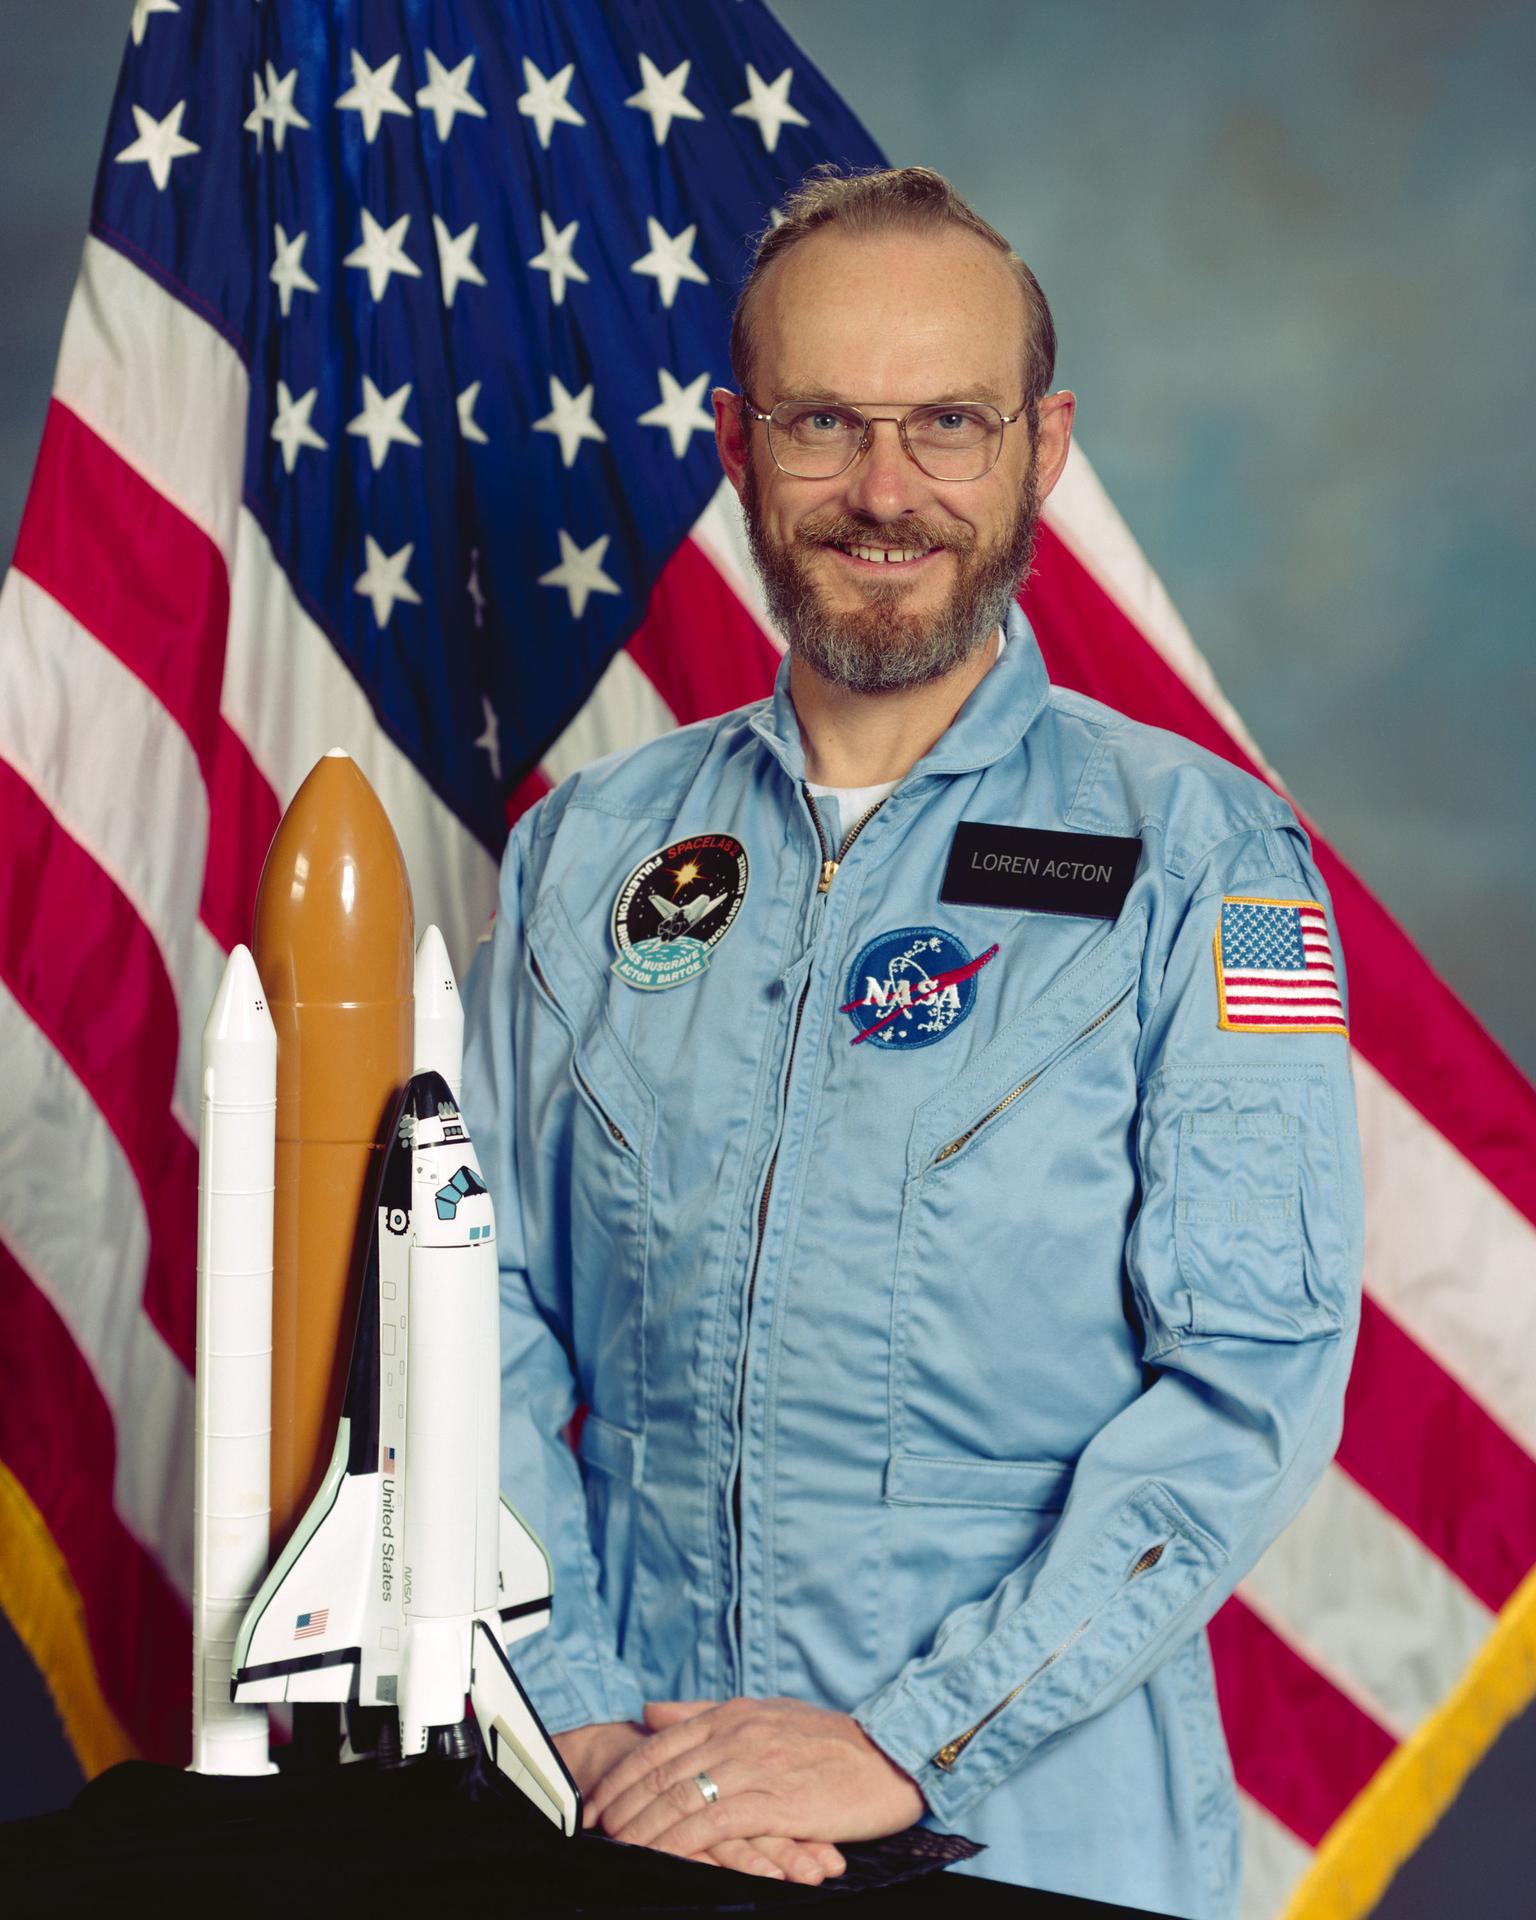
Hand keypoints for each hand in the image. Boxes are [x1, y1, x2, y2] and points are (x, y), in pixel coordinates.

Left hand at [558, 1717, 844, 1883]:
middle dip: (621, 1805)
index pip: (659, 1744)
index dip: (622, 1776)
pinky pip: (714, 1823)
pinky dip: (681, 1842)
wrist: (890, 1758)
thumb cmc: (828, 1743)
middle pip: (662, 1772)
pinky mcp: (776, 1802)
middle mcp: (737, 1735)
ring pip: (681, 1798)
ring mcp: (755, 1767)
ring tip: (617, 1849)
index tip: (597, 1802)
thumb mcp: (764, 1714)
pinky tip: (661, 1858)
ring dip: (642, 1828)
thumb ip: (704, 1715)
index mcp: (732, 1714)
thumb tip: (650, 1711)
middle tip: (594, 1832)